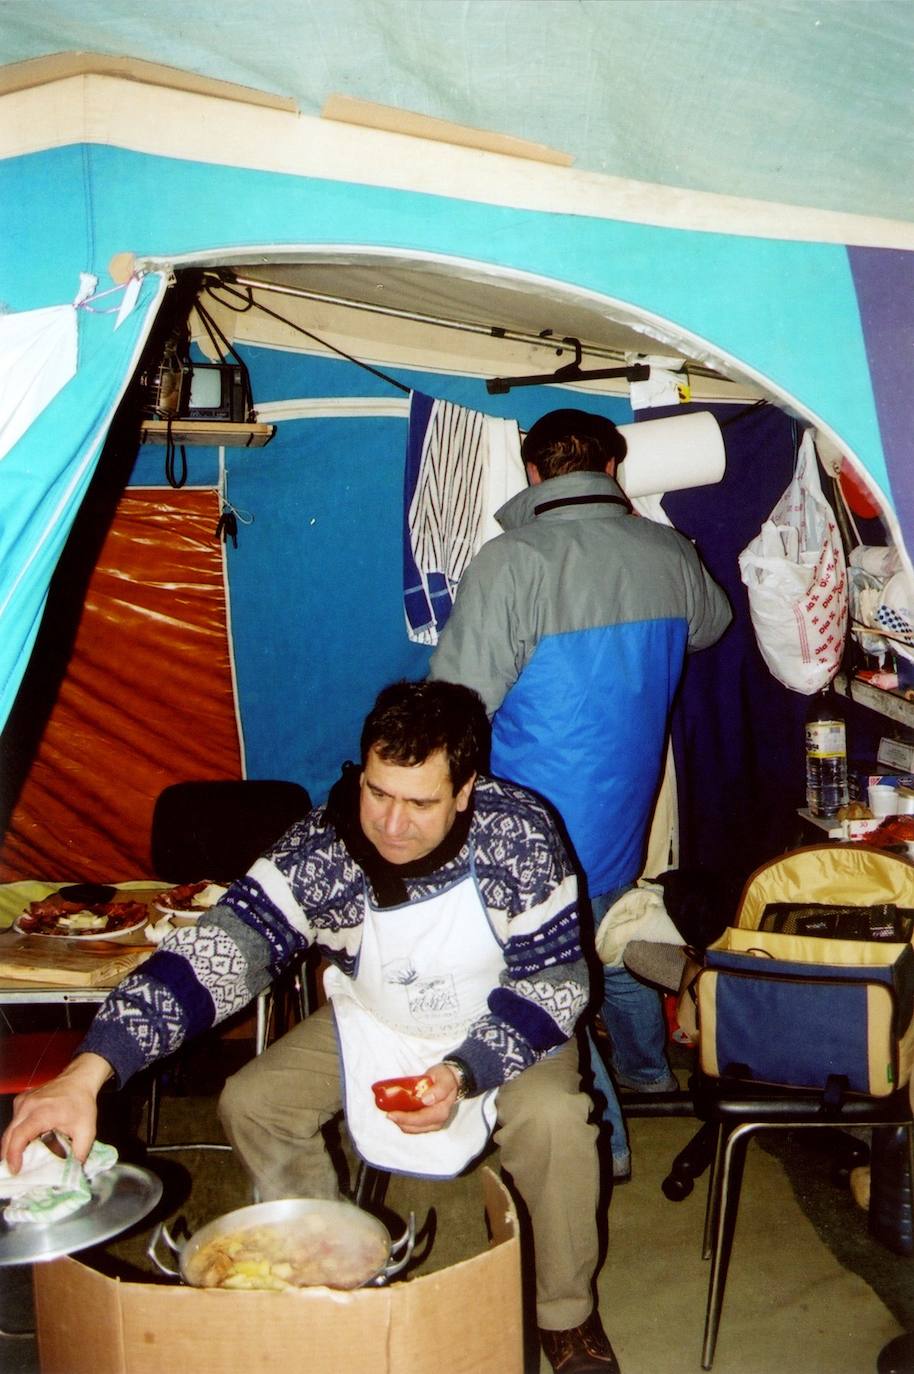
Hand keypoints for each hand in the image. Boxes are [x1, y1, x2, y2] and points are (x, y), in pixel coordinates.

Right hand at [0, 1053, 111, 1172]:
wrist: (79, 1079)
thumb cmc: (82, 1103)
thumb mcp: (87, 1130)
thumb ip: (80, 1152)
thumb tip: (74, 1169)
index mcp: (41, 1113)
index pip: (19, 1136)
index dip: (14, 1155)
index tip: (16, 1169)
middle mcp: (28, 1106)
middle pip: (9, 1134)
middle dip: (8, 1155)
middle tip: (14, 1170)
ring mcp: (23, 1101)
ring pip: (10, 1128)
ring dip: (11, 1145)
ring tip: (18, 1160)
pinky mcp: (22, 1099)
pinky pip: (15, 1120)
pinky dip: (16, 1133)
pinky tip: (24, 1143)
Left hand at [379, 1062, 462, 1134]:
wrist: (450, 1080)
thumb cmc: (445, 1078)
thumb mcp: (444, 1079)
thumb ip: (438, 1090)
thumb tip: (426, 1100)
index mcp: (441, 1112)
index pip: (420, 1119)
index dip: (405, 1118)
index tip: (391, 1114)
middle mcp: (437, 1122)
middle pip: (414, 1127)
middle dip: (399, 1121)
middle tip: (387, 1112)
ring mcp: (432, 1124)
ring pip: (411, 1128)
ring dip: (400, 1122)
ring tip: (390, 1111)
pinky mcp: (427, 1123)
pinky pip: (412, 1126)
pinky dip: (403, 1121)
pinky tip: (397, 1112)